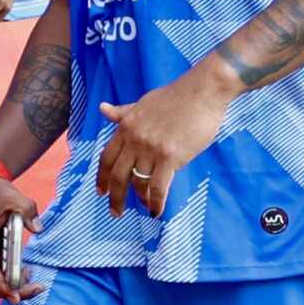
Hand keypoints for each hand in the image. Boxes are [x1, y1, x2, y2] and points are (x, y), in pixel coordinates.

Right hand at [0, 168, 44, 300]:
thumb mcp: (13, 196)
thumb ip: (27, 211)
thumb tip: (38, 228)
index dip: (4, 289)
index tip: (19, 297)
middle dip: (15, 291)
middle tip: (39, 288)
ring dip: (15, 286)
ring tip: (35, 280)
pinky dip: (12, 277)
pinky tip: (27, 270)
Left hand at [94, 73, 229, 218]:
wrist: (202, 92)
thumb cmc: (175, 96)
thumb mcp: (143, 103)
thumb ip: (123, 112)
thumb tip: (102, 108)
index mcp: (126, 127)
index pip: (107, 158)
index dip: (102, 177)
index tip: (101, 192)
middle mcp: (134, 140)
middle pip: (118, 175)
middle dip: (115, 198)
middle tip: (116, 212)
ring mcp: (151, 149)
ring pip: (139, 183)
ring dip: (141, 199)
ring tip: (144, 206)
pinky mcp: (170, 157)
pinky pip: (158, 187)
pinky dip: (156, 202)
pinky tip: (156, 212)